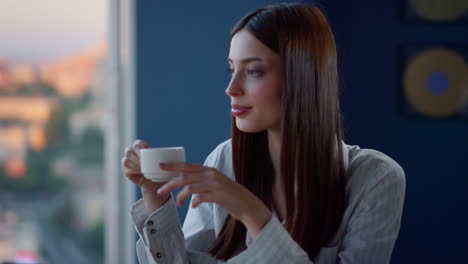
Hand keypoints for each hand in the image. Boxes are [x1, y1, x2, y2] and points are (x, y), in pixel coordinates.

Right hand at [121, 140, 169, 212]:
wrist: (156, 181)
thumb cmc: (162, 169)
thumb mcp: (166, 161)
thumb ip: (170, 156)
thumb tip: (181, 152)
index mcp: (141, 146)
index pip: (137, 143)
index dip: (139, 146)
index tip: (146, 150)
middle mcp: (132, 152)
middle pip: (129, 152)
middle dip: (136, 157)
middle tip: (144, 163)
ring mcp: (128, 161)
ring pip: (126, 161)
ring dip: (134, 165)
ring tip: (142, 168)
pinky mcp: (126, 170)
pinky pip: (125, 169)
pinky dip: (132, 171)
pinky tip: (139, 172)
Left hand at [156, 163, 271, 237]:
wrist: (247, 205)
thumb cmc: (229, 196)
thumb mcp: (215, 184)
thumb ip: (202, 181)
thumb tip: (185, 185)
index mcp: (209, 170)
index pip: (187, 165)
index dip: (173, 165)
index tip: (160, 166)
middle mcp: (211, 175)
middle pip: (185, 176)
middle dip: (170, 183)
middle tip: (160, 190)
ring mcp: (215, 184)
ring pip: (190, 187)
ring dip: (181, 196)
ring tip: (178, 203)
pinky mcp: (218, 195)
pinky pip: (200, 197)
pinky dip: (194, 202)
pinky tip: (193, 206)